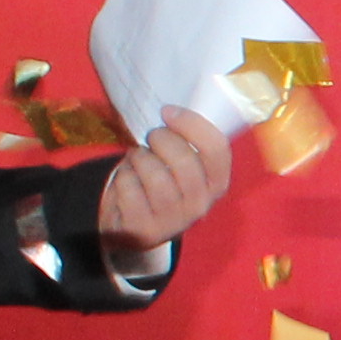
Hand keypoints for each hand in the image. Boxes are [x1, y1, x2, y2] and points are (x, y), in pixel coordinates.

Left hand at [95, 108, 232, 252]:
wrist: (135, 226)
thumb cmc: (160, 183)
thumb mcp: (181, 165)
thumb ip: (187, 142)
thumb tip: (173, 110)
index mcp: (216, 184)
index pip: (217, 150)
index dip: (192, 124)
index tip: (168, 112)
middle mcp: (201, 205)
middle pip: (184, 160)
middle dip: (160, 139)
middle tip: (151, 138)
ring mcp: (174, 220)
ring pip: (153, 173)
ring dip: (139, 158)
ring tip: (138, 161)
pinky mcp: (145, 229)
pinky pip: (129, 187)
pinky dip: (123, 177)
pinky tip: (128, 182)